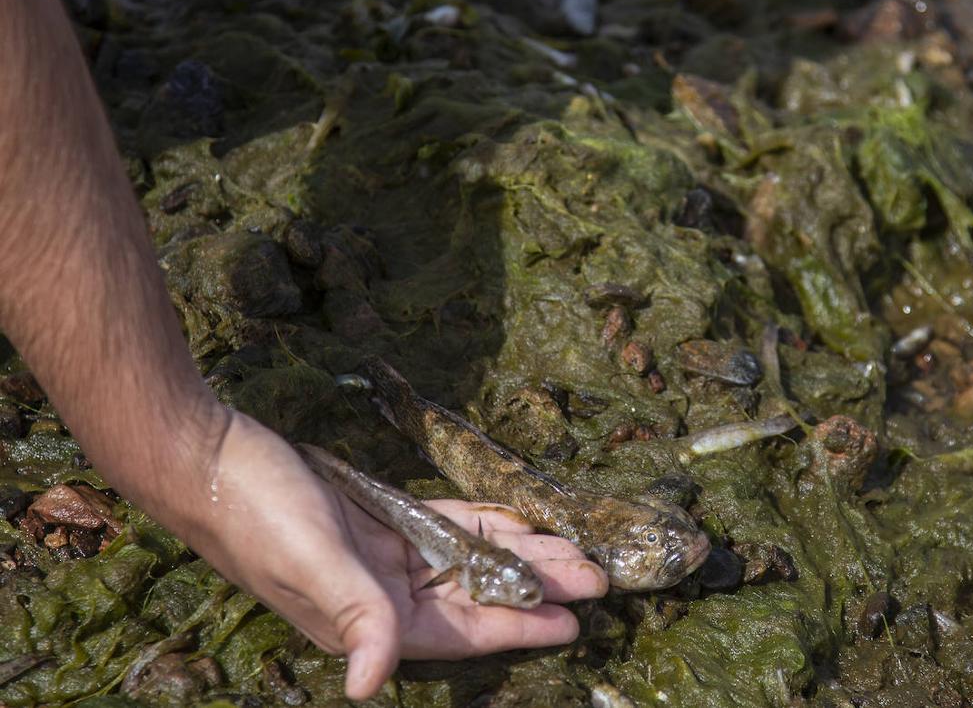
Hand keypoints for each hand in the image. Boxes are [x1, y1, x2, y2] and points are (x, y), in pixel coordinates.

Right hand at [154, 410, 608, 699]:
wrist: (208, 455)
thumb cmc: (254, 511)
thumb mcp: (310, 559)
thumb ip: (352, 614)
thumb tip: (367, 685)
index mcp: (367, 619)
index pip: (461, 631)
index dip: (519, 628)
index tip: (574, 624)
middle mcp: (379, 595)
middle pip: (475, 596)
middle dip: (535, 587)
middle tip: (597, 576)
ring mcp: (380, 555)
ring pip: (466, 559)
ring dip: (517, 554)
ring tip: (574, 550)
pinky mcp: (376, 518)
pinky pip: (443, 525)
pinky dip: (482, 523)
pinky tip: (519, 519)